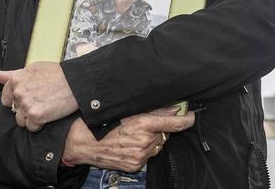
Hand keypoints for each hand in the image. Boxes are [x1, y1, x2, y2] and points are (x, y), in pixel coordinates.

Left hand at [0, 62, 77, 131]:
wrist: (76, 82)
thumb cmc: (57, 74)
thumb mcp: (33, 68)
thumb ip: (12, 74)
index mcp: (16, 80)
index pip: (6, 98)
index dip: (18, 100)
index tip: (30, 97)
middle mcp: (18, 92)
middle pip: (14, 110)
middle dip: (26, 108)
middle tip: (42, 100)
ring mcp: (26, 105)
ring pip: (21, 121)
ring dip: (32, 118)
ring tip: (45, 107)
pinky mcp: (35, 116)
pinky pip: (31, 127)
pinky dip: (40, 124)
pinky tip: (49, 113)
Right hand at [62, 110, 194, 171]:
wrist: (82, 143)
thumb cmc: (102, 122)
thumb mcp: (128, 110)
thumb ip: (153, 110)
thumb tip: (173, 107)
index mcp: (143, 125)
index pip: (174, 124)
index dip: (186, 120)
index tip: (192, 116)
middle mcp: (144, 142)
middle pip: (164, 134)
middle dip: (160, 128)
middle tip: (146, 123)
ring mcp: (140, 156)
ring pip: (157, 145)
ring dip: (152, 139)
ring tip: (134, 133)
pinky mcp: (135, 166)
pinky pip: (148, 156)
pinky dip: (144, 149)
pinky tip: (131, 143)